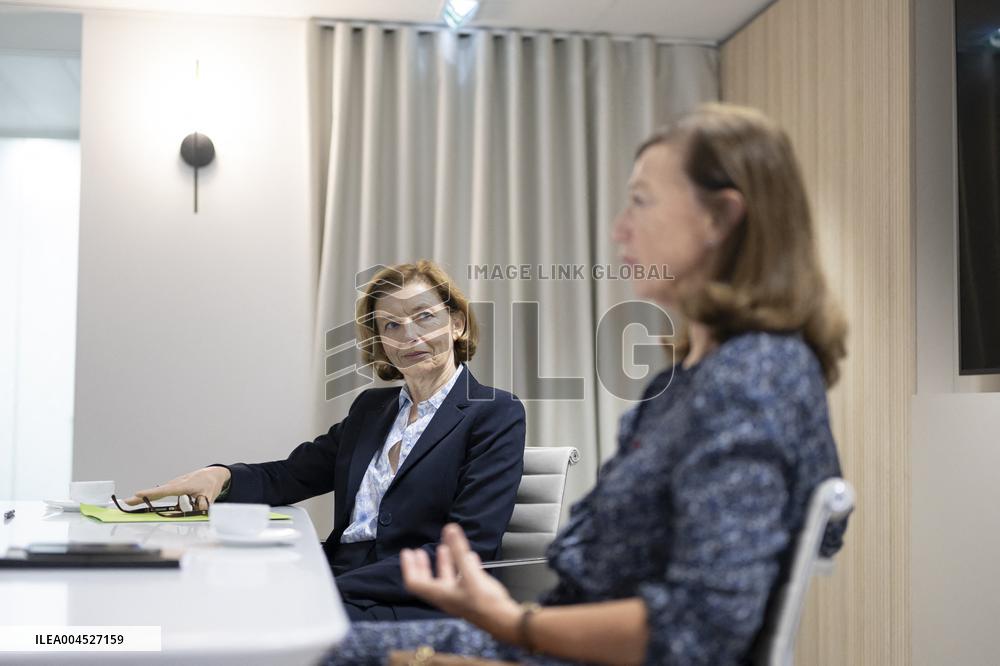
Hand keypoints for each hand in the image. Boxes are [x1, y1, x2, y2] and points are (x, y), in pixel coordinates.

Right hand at [122, 466, 230, 507]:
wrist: (212, 474)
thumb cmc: (210, 484)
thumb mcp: (209, 496)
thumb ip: (202, 506)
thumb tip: (197, 515)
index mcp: (184, 485)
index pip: (166, 491)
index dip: (151, 494)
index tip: (138, 495)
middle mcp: (175, 484)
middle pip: (156, 493)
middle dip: (140, 498)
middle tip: (125, 503)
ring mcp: (173, 486)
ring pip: (158, 495)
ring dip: (143, 498)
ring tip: (129, 503)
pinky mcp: (172, 488)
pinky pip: (162, 495)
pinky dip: (151, 498)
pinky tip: (140, 501)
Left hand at [401, 523, 521, 642]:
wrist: (504, 620)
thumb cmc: (485, 603)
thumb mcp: (470, 573)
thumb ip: (459, 550)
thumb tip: (450, 530)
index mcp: (440, 594)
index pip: (415, 582)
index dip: (409, 567)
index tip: (407, 553)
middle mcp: (446, 597)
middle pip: (427, 581)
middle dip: (422, 565)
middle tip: (418, 552)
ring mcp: (458, 597)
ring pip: (445, 579)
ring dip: (442, 563)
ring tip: (443, 549)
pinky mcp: (470, 596)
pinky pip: (461, 579)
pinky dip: (460, 567)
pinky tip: (468, 558)